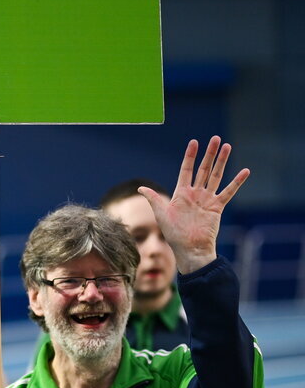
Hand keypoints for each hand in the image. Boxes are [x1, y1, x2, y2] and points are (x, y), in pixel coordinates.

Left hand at [139, 136, 249, 273]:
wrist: (189, 248)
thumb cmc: (174, 233)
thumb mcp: (161, 214)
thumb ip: (154, 199)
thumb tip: (140, 188)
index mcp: (181, 193)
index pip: (186, 170)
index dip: (190, 156)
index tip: (194, 142)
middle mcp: (195, 194)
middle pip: (203, 169)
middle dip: (209, 154)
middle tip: (216, 139)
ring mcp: (207, 200)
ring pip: (216, 176)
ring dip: (222, 161)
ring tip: (228, 146)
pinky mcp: (217, 207)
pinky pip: (228, 192)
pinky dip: (237, 182)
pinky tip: (245, 171)